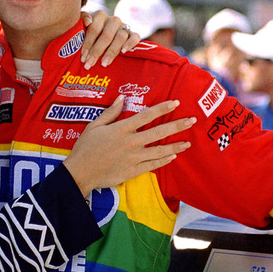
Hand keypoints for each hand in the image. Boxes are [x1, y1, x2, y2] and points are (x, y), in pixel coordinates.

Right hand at [64, 96, 192, 195]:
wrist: (80, 173)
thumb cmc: (85, 148)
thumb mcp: (94, 126)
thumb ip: (110, 112)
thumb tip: (122, 98)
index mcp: (121, 129)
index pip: (146, 116)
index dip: (162, 108)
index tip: (176, 102)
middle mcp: (130, 142)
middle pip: (158, 132)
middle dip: (177, 125)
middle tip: (192, 120)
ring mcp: (133, 158)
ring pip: (159, 150)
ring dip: (176, 145)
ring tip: (188, 142)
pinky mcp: (133, 171)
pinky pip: (152, 165)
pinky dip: (164, 160)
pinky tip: (173, 156)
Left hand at [80, 10, 139, 68]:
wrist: (105, 34)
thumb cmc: (89, 31)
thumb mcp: (82, 25)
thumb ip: (81, 19)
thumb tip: (87, 22)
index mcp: (100, 15)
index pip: (94, 29)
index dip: (87, 44)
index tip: (83, 58)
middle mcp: (113, 20)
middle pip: (106, 36)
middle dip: (97, 51)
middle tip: (89, 64)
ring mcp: (124, 26)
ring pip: (120, 37)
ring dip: (111, 52)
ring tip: (104, 63)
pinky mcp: (133, 34)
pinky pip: (135, 37)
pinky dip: (130, 44)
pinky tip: (123, 52)